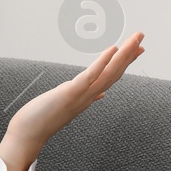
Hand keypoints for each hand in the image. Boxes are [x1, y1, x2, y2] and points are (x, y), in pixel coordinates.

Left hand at [0, 31, 144, 170]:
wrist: (28, 135)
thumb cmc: (43, 119)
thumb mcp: (68, 104)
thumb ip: (85, 96)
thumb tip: (100, 94)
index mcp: (88, 96)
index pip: (112, 76)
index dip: (126, 62)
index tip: (138, 49)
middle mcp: (88, 96)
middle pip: (115, 72)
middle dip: (130, 53)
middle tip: (141, 36)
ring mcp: (81, 95)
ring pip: (108, 73)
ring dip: (124, 55)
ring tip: (134, 39)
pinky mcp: (69, 94)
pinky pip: (89, 77)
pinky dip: (102, 62)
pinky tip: (112, 49)